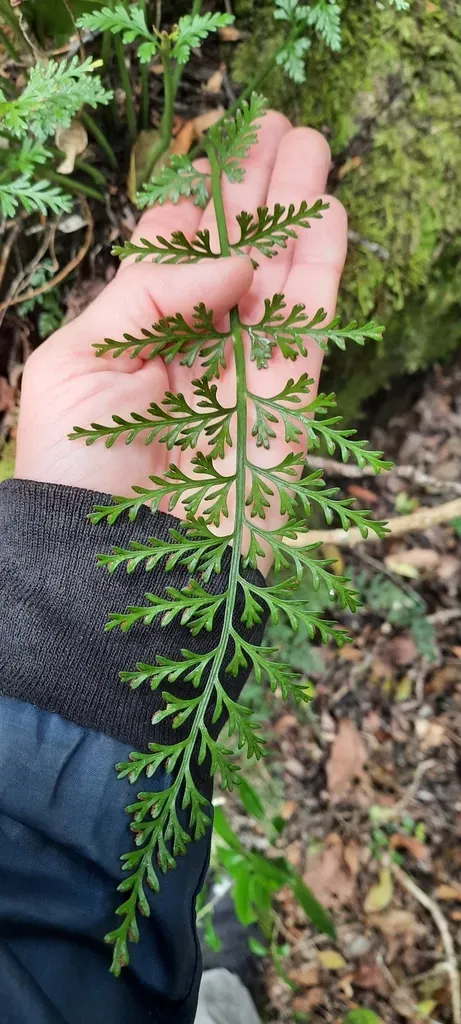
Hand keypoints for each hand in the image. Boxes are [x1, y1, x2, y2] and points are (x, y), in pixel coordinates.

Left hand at [16, 113, 346, 567]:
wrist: (113, 561)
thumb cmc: (75, 468)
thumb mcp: (79, 362)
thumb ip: (148, 295)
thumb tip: (231, 257)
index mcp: (136, 337)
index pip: (174, 255)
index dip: (196, 204)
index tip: (212, 157)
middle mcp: (193, 349)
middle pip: (232, 256)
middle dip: (253, 193)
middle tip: (274, 128)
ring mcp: (243, 374)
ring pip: (278, 279)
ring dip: (294, 213)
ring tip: (308, 145)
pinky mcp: (286, 406)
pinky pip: (310, 329)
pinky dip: (320, 271)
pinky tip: (325, 213)